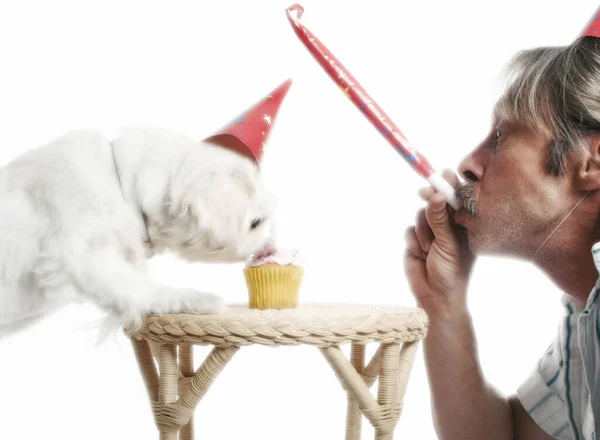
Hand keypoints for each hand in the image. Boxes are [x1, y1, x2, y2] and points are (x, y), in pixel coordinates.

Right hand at [404, 170, 474, 316]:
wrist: (434, 297)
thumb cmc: (452, 272)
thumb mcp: (449, 243)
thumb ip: (440, 218)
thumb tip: (436, 193)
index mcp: (463, 226)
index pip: (457, 200)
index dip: (451, 186)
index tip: (444, 175)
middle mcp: (447, 227)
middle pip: (436, 203)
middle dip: (430, 201)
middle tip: (425, 191)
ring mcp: (430, 234)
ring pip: (420, 216)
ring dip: (422, 230)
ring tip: (429, 248)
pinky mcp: (415, 241)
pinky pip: (409, 230)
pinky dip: (413, 240)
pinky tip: (420, 253)